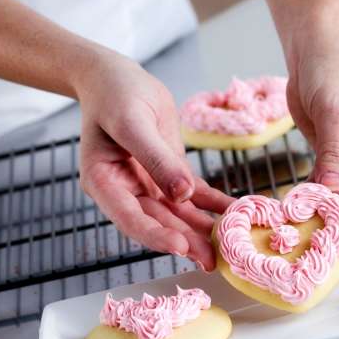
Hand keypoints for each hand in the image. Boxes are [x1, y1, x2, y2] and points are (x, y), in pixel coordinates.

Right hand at [74, 51, 232, 270]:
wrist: (116, 77)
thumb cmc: (115, 93)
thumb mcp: (132, 122)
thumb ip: (156, 159)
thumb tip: (182, 194)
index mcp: (104, 182)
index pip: (130, 218)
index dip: (155, 235)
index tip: (180, 247)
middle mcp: (125, 191)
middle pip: (158, 222)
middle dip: (185, 241)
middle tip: (212, 261)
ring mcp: (147, 186)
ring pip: (178, 214)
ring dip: (202, 230)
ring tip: (228, 247)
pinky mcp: (168, 175)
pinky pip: (194, 196)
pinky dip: (213, 205)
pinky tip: (234, 214)